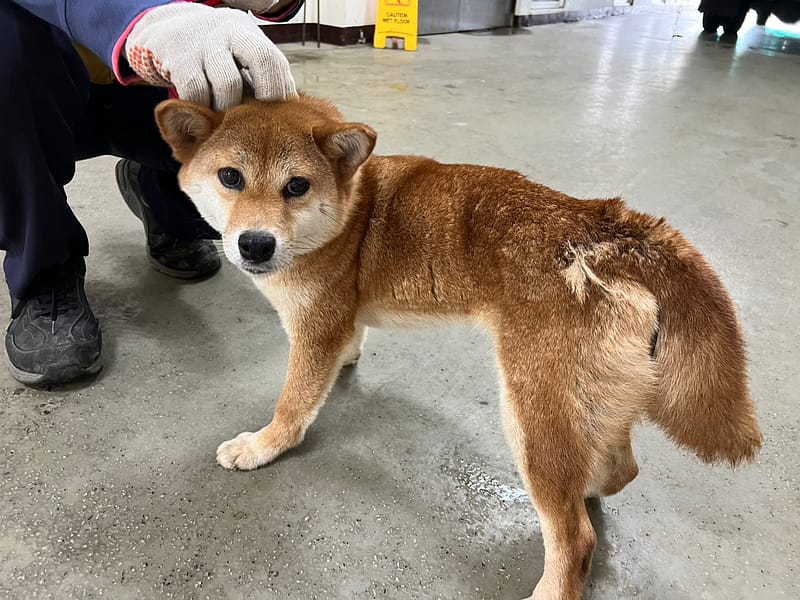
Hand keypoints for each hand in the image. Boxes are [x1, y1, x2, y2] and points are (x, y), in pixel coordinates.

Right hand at [124, 2, 295, 109]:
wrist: (168, 37)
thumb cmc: (216, 59)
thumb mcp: (241, 60)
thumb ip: (264, 80)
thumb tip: (293, 112)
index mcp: (248, 35)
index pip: (275, 59)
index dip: (281, 88)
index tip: (282, 116)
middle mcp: (228, 34)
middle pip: (261, 60)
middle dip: (267, 95)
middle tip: (262, 122)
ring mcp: (202, 45)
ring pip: (228, 85)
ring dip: (233, 109)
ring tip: (230, 121)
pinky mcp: (178, 60)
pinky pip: (198, 95)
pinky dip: (205, 109)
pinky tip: (206, 115)